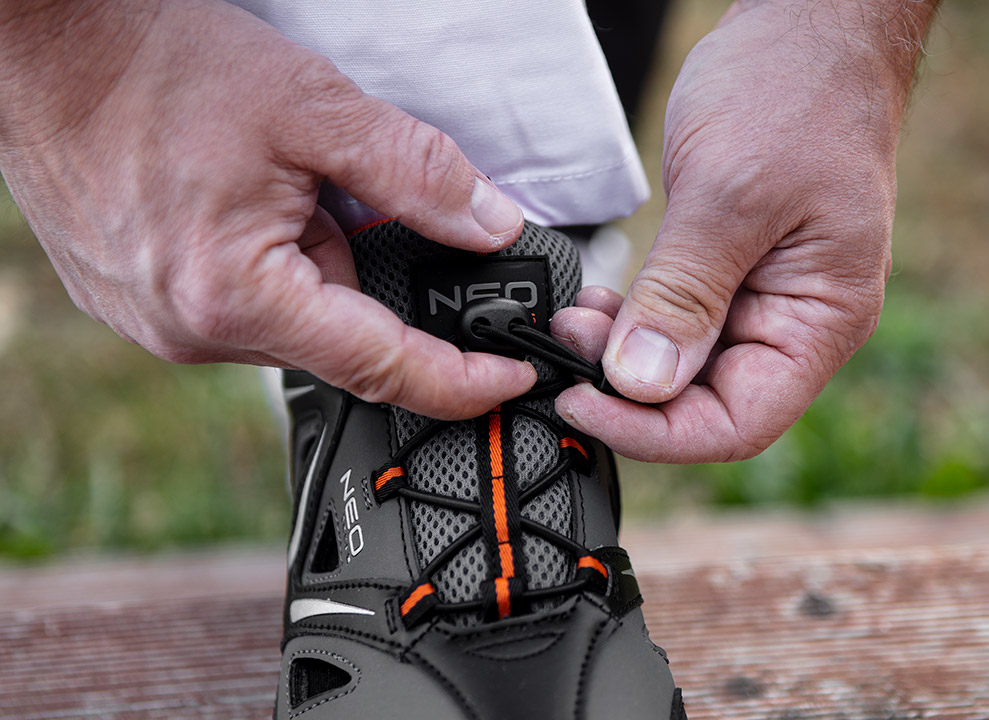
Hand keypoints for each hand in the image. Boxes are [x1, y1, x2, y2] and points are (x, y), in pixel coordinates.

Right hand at [0, 0, 530, 419]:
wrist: (45, 47)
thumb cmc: (156, 68)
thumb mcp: (315, 110)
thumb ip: (418, 175)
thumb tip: (490, 224)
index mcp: (234, 298)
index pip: (382, 366)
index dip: (461, 381)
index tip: (511, 379)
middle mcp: (190, 333)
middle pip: (337, 341)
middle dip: (371, 280)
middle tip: (355, 202)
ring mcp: (160, 326)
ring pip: (292, 322)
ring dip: (318, 266)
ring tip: (280, 187)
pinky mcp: (145, 308)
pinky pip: (246, 308)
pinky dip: (276, 267)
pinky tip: (249, 207)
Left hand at [554, 0, 937, 462]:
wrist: (807, 28)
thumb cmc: (795, 92)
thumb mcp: (729, 195)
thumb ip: (683, 296)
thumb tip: (640, 385)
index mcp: (822, 320)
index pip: (737, 424)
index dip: (655, 432)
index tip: (584, 404)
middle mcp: (795, 324)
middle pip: (707, 406)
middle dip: (629, 392)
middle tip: (566, 354)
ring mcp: (761, 300)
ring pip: (683, 370)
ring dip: (623, 360)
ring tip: (573, 323)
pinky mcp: (728, 275)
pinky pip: (675, 325)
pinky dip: (631, 325)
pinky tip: (597, 307)